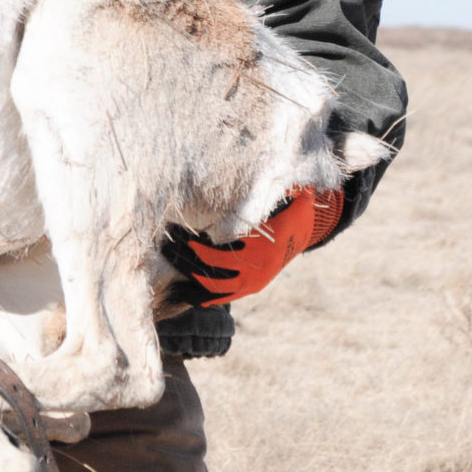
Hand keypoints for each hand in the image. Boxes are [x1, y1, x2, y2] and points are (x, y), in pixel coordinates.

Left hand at [163, 188, 344, 306]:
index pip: (221, 252)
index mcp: (262, 249)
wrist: (306, 228)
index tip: (178, 233)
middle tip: (165, 246)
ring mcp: (253, 283)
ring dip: (189, 276)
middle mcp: (257, 271)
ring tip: (169, 263)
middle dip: (187, 258)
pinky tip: (181, 294)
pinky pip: (223, 297)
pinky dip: (203, 297)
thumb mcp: (285, 194)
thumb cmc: (289, 204)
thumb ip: (267, 189)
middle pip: (213, 270)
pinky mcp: (250, 287)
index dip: (197, 245)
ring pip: (215, 287)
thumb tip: (256, 175)